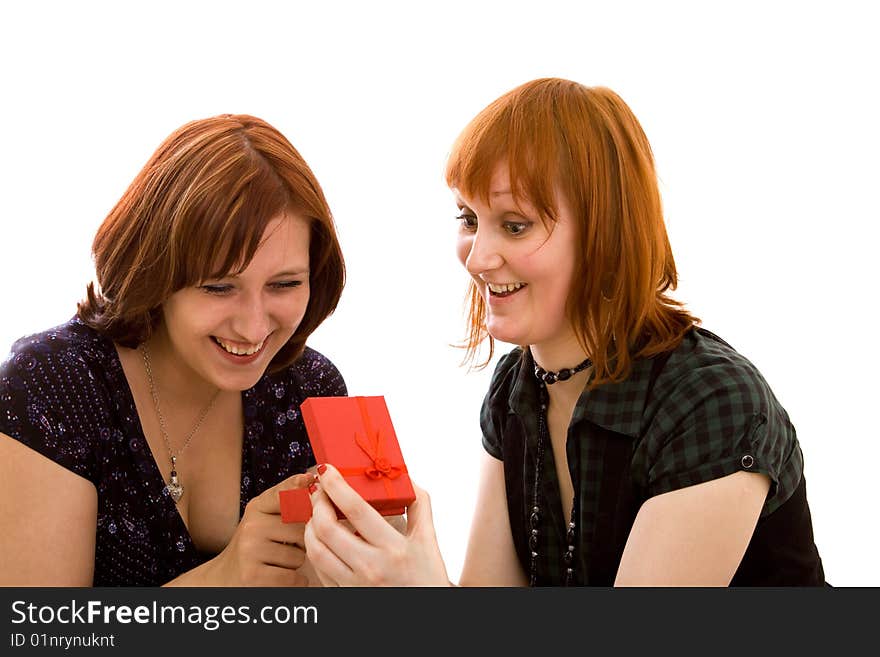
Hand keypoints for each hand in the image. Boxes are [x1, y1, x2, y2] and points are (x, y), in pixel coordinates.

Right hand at [205, 472, 314, 585]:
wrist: (222, 579)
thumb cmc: (253, 547)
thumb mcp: (263, 519)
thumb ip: (286, 501)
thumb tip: (311, 479)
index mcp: (256, 508)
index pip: (283, 494)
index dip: (298, 487)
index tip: (309, 479)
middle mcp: (251, 526)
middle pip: (302, 530)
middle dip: (301, 543)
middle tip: (284, 548)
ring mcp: (250, 550)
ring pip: (299, 556)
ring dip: (295, 564)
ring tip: (276, 563)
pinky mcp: (252, 575)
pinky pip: (293, 577)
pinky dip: (295, 582)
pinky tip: (281, 578)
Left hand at [303, 464, 449, 585]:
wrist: (425, 616)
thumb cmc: (428, 578)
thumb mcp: (429, 540)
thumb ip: (420, 505)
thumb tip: (406, 476)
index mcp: (393, 547)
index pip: (355, 508)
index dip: (336, 485)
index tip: (327, 470)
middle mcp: (371, 567)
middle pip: (327, 528)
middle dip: (317, 503)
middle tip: (319, 490)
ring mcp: (354, 585)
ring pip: (316, 550)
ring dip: (310, 526)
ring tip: (316, 513)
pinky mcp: (345, 596)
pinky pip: (320, 570)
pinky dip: (316, 549)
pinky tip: (322, 539)